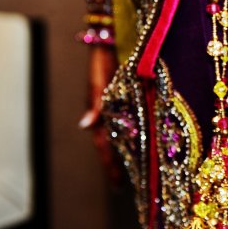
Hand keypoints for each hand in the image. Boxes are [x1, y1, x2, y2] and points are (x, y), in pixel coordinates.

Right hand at [79, 44, 121, 187]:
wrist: (109, 41)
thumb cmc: (103, 60)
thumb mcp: (99, 81)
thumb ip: (95, 103)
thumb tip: (85, 125)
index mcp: (100, 112)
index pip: (105, 146)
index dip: (110, 166)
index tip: (116, 186)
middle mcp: (107, 113)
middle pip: (112, 146)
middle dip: (117, 166)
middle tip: (123, 187)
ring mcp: (115, 108)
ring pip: (121, 136)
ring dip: (125, 153)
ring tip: (134, 172)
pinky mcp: (124, 100)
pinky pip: (130, 123)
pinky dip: (134, 136)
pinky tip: (142, 143)